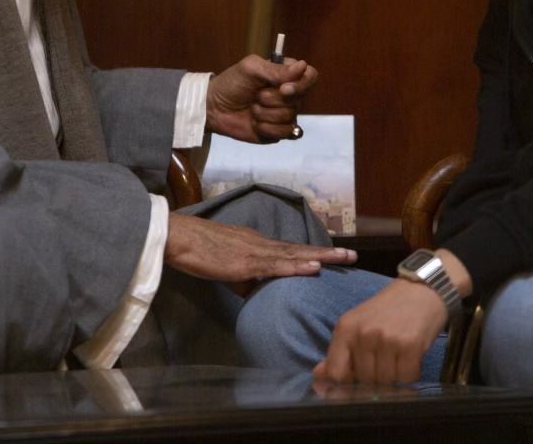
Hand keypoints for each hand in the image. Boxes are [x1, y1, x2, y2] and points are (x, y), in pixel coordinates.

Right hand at [165, 213, 354, 286]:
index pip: (292, 251)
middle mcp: (262, 245)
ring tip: (344, 258)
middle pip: (300, 250)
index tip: (336, 257)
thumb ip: (245, 279)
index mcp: (258, 245)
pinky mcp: (246, 262)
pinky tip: (315, 268)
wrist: (179, 238)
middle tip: (353, 257)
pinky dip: (298, 267)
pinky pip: (277, 266)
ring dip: (322, 257)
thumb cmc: (198, 252)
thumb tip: (256, 294)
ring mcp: (256, 252)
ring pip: (295, 256)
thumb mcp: (226, 268)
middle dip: (328, 254)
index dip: (314, 255)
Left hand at [206, 53, 318, 143]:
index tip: (283, 88)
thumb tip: (303, 66)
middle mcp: (290, 95)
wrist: (214, 108)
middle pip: (298, 101)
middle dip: (272, 100)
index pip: (310, 76)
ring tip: (252, 109)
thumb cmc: (232, 83)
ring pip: (290, 118)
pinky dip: (267, 129)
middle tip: (256, 96)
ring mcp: (285, 115)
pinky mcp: (278, 132)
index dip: (301, 85)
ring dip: (266, 114)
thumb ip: (277, 70)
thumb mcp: (252, 69)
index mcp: (286, 76)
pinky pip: (285, 133)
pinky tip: (256, 124)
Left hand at [312, 279, 449, 384]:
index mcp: (346, 328)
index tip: (358, 380)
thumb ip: (339, 353)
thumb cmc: (389, 310)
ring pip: (386, 382)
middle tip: (387, 359)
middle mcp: (363, 333)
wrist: (422, 290)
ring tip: (399, 356)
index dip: (346, 382)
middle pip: (364, 381)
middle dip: (377, 377)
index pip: (336, 372)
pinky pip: (407, 378)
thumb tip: (318, 376)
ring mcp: (387, 339)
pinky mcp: (410, 345)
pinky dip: (412, 373)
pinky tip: (412, 358)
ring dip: (395, 377)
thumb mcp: (358, 324)